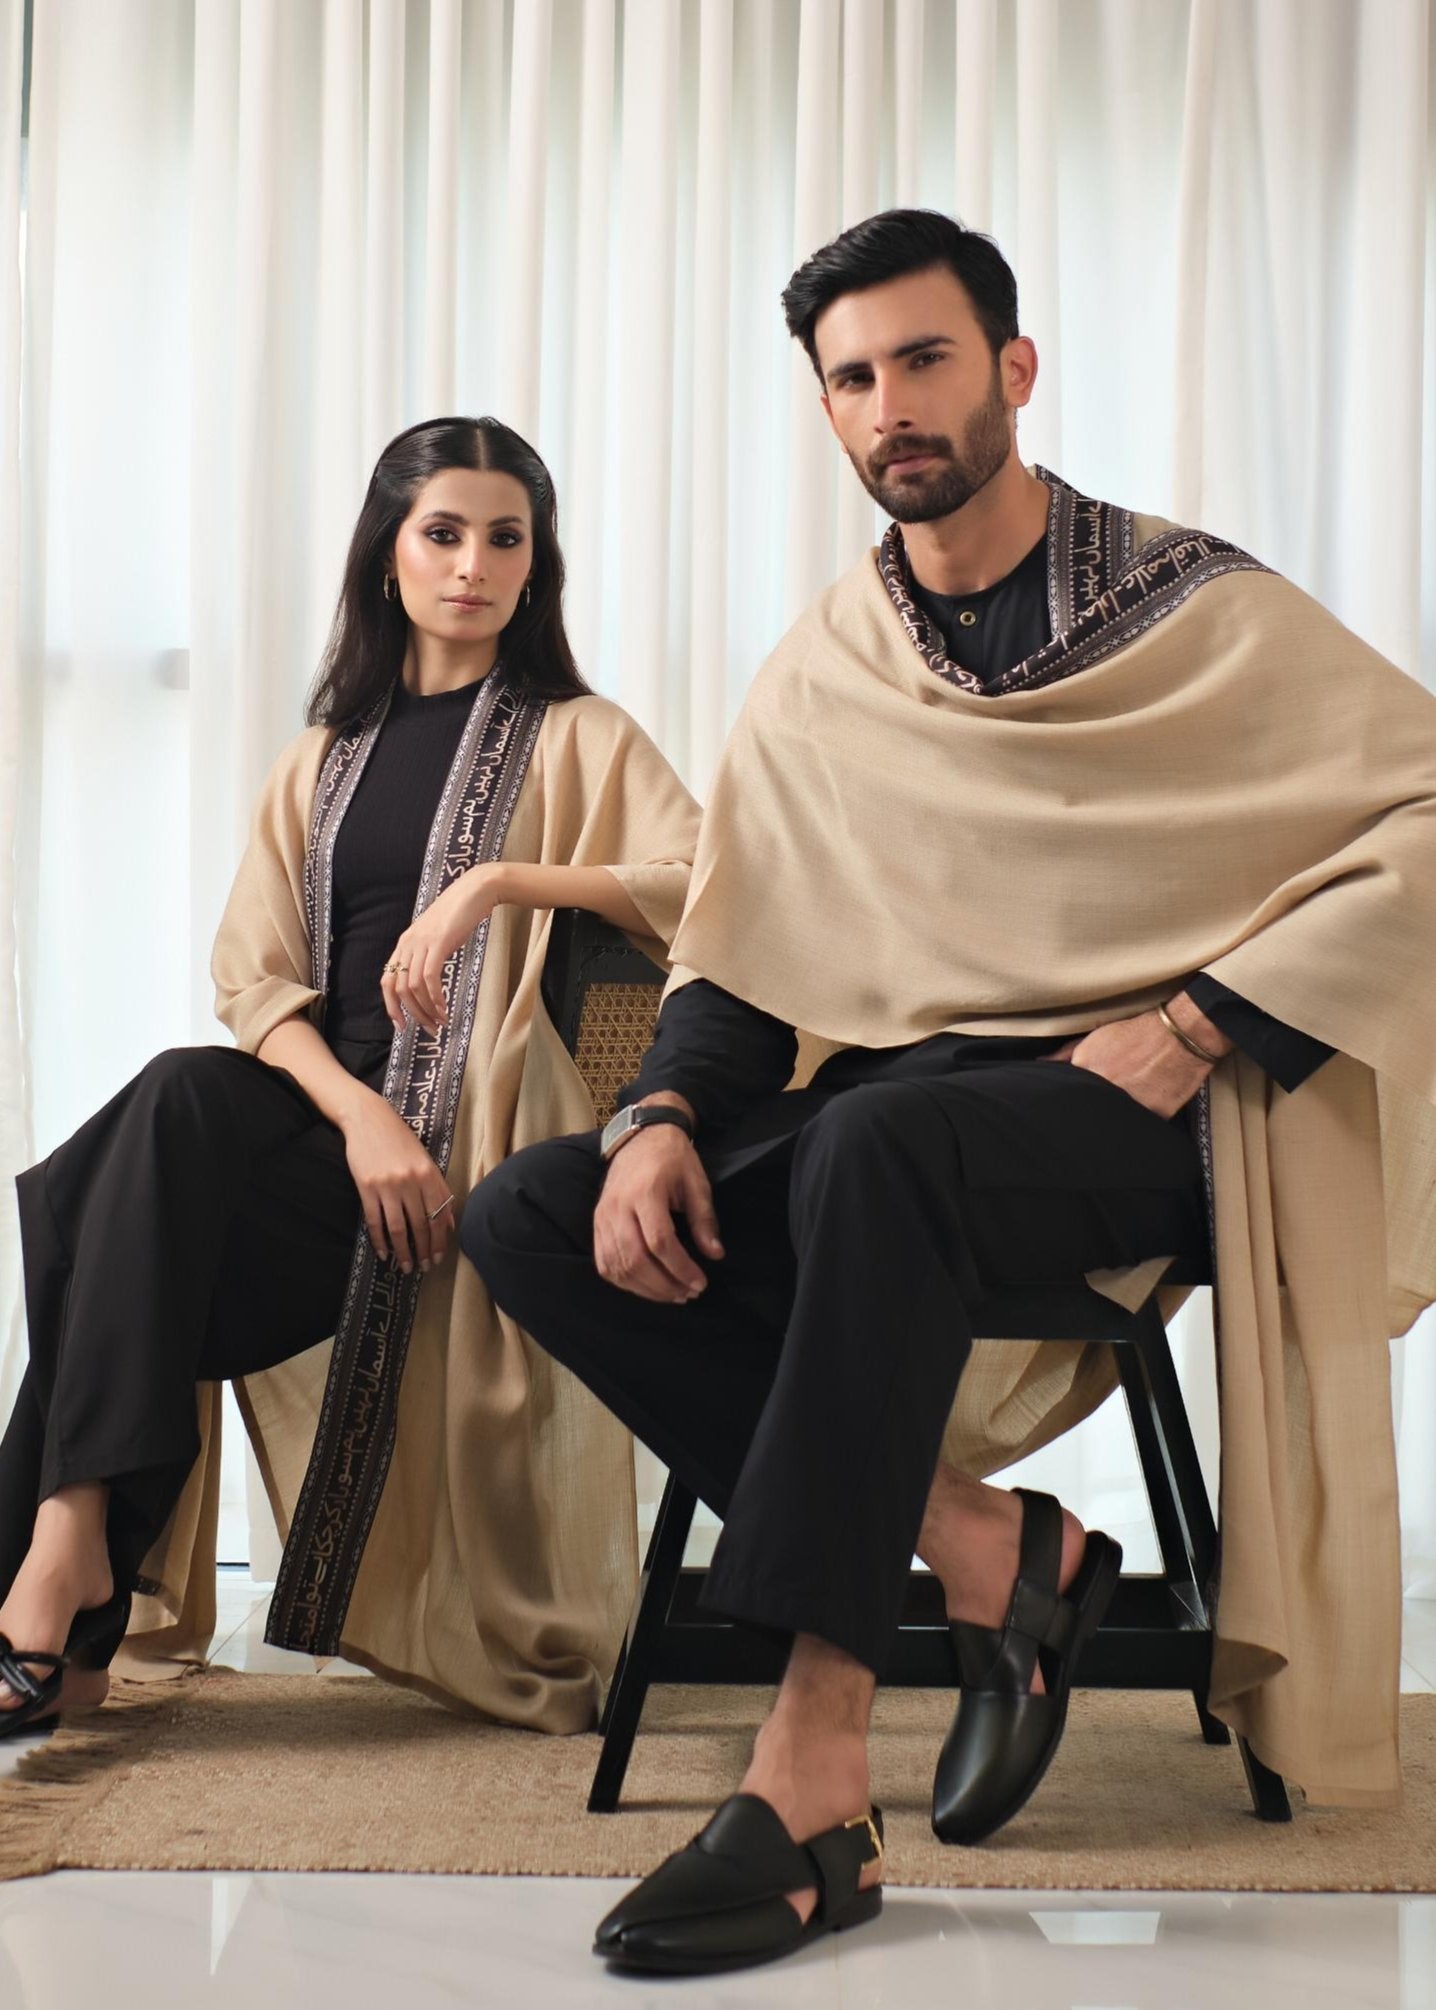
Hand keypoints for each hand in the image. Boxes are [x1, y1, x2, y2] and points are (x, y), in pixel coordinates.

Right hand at [339, 1088, 455, 1273]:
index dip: (439, 1241)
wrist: (369, 1118)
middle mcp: (411, 1182)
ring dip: (403, 1251)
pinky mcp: (367, 1187)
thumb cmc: (400, 1140)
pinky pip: (375, 1221)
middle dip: (424, 1250)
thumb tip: (450, 1222)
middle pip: (420, 1225)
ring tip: (406, 1267)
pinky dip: (380, 1240)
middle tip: (424, 1268)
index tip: (439, 1258)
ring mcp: (388, 1185)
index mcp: (429, 1175)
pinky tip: (384, 1253)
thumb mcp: (425, 1160)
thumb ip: (439, 1190)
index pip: (439, 1215)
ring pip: (398, 1228)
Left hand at [382, 863, 505, 1036]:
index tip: (401, 1025)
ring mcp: (421, 943)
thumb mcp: (438, 936)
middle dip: (412, 1014)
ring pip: (413, 987)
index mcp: (405, 943)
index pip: (387, 980)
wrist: (475, 890)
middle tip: (428, 1029)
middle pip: (398, 988)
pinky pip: (429, 978)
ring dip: (426, 1010)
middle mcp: (408, 944)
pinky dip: (435, 998)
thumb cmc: (460, 914)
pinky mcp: (438, 943)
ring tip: (439, 1022)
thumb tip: (429, 980)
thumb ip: (429, 954)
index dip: (391, 1006)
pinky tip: (444, 1008)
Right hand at [594, 1120, 722, 1303]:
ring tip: (672, 1294)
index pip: (659, 1241)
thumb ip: (704, 1220)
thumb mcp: (696, 1183)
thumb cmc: (673, 1159)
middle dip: (664, 1285)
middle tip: (688, 1293)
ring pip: (618, 1266)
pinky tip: (646, 1286)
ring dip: (646, 1289)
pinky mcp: (597, 1224)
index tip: (700, 1282)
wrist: (641, 1138)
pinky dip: (624, 1281)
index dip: (680, 1268)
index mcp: (645, 1192)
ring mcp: (603, 1217)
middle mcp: (618, 1207)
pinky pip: (604, 1263)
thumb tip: (715, 1254)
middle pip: (635, 1259)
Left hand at [1059, 997, 1230, 1117]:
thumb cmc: (1137, 1033)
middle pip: (1090, 1112)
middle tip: (1102, 1106)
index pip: (1069, 1097)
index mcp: (1088, 1070)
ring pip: (1114, 1121)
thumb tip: (1041, 1064)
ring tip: (1129, 1100)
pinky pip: (1140, 1126)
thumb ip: (1067, 1054)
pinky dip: (1139, 1120)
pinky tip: (1146, 1104)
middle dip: (1092, 1112)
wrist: (1180, 1035)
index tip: (1073, 1106)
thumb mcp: (1097, 1036)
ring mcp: (1131, 1103)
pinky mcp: (1154, 1114)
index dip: (1071, 1104)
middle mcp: (1107, 1089)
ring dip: (1114, 1118)